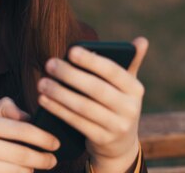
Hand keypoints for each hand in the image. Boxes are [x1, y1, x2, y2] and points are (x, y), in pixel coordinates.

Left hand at [36, 37, 148, 172]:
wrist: (120, 145)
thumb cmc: (117, 103)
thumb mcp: (126, 86)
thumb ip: (130, 62)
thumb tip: (141, 40)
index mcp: (135, 89)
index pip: (113, 71)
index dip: (92, 61)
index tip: (71, 51)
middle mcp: (130, 108)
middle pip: (96, 89)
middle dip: (70, 75)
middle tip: (49, 64)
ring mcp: (117, 126)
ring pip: (83, 107)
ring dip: (59, 94)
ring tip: (42, 83)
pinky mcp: (102, 140)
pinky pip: (76, 122)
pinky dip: (58, 110)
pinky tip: (44, 100)